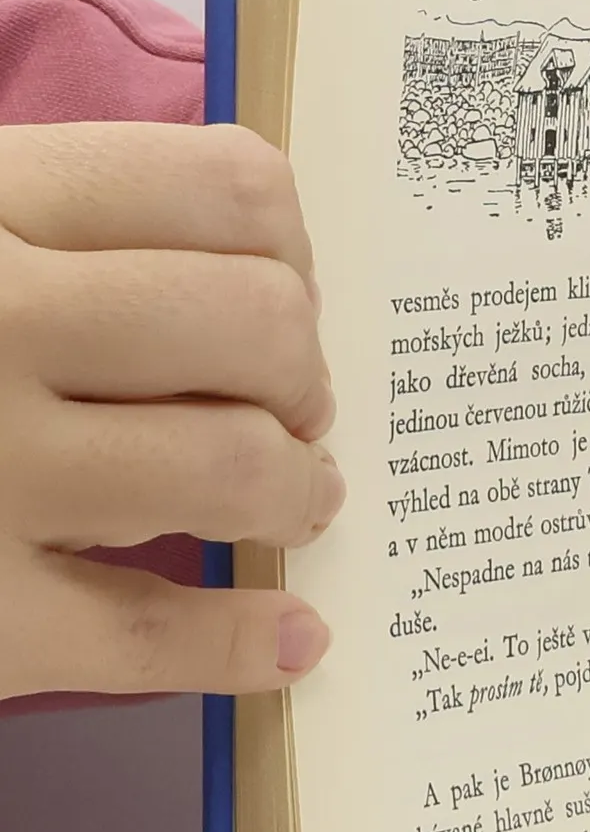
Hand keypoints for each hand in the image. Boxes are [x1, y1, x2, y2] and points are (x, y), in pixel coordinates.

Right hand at [0, 123, 339, 698]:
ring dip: (296, 492)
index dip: (292, 253)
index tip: (285, 293)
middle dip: (304, 374)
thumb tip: (254, 265)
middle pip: (257, 325)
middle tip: (296, 407)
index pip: (229, 190)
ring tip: (295, 502)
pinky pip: (145, 634)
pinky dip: (241, 640)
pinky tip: (293, 635)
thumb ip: (43, 223)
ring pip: (230, 467)